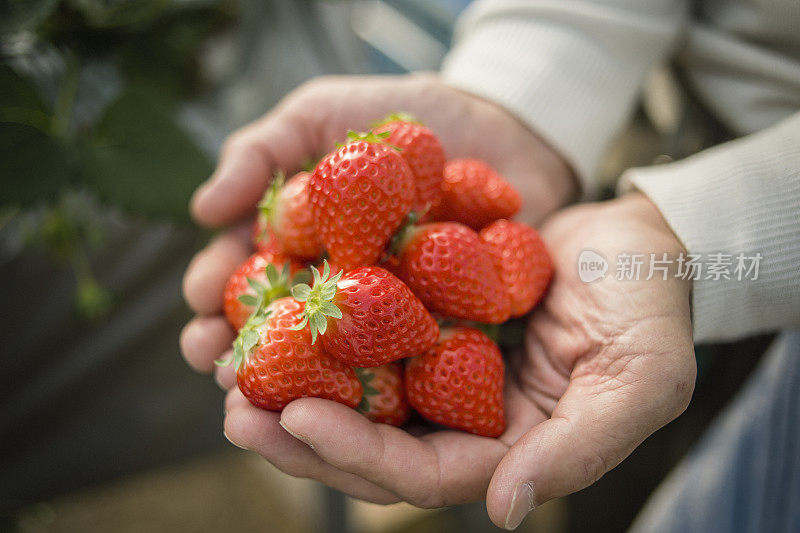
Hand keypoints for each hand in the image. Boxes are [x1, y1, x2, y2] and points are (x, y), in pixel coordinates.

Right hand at [181, 73, 576, 385]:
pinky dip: (385, 393)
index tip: (198, 306)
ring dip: (300, 392)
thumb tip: (200, 210)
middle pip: (279, 330)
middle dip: (245, 355)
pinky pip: (408, 367)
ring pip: (335, 364)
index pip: (242, 273)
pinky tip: (363, 409)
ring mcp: (387, 316)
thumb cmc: (402, 119)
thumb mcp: (321, 115)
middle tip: (223, 374)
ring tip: (274, 408)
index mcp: (297, 243)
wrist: (502, 129)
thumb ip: (261, 152)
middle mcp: (335, 288)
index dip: (214, 291)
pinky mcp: (439, 333)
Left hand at [217, 193, 696, 528]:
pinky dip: (323, 326)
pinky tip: (275, 305)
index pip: (421, 474)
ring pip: (356, 390)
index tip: (293, 416)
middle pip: (370, 442)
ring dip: (292, 382)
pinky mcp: (429, 315)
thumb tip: (509, 511)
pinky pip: (366, 329)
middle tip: (234, 408)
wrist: (642, 237)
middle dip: (299, 433)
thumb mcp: (641, 380)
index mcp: (507, 446)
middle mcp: (463, 415)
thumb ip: (580, 450)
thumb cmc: (652, 308)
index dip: (356, 455)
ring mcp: (442, 366)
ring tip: (230, 366)